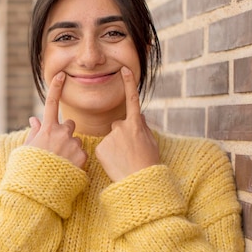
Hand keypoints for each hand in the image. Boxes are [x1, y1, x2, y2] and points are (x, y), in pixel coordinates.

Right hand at [25, 72, 87, 168]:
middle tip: (58, 147)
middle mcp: (61, 134)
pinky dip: (77, 161)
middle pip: (70, 125)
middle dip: (66, 132)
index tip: (61, 75)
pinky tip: (67, 169)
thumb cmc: (28, 170)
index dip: (56, 88)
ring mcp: (73, 145)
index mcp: (46, 129)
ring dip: (71, 149)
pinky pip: (82, 155)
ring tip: (61, 164)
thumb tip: (34, 120)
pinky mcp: (82, 158)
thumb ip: (34, 133)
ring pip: (76, 141)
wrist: (38, 190)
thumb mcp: (26, 149)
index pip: (51, 104)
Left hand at [95, 67, 159, 181]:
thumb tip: (138, 116)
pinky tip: (115, 163)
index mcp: (136, 124)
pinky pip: (102, 149)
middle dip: (121, 136)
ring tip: (123, 160)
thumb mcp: (151, 143)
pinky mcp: (100, 148)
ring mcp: (110, 137)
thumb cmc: (148, 164)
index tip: (124, 69)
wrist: (140, 183)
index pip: (132, 100)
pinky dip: (107, 156)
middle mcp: (122, 127)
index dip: (129, 84)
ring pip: (110, 139)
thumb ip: (143, 127)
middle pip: (117, 126)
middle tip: (129, 152)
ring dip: (114, 147)